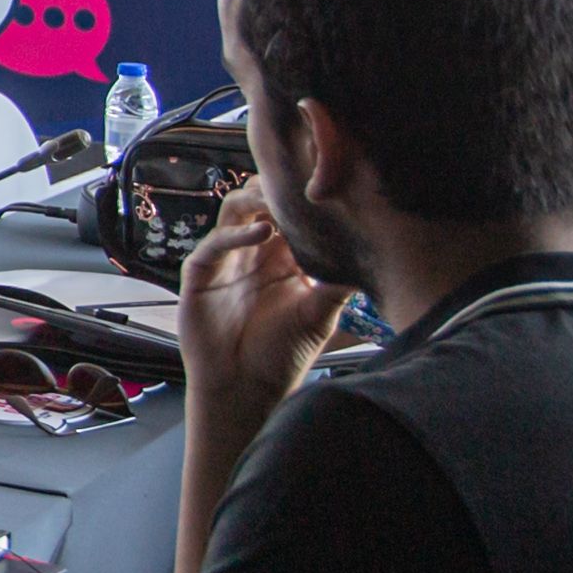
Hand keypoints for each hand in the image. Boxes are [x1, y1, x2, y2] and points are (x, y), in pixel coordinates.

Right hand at [173, 182, 346, 430]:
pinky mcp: (200, 275)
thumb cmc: (281, 355)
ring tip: (278, 201)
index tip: (326, 184)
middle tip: (301, 183)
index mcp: (283, 257)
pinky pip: (213, 244)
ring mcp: (226, 261)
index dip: (303, 197)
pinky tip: (260, 233)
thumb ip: (338, 284)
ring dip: (254, 200)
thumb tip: (371, 254)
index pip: (290, 212)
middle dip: (277, 188)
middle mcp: (253, 252)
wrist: (245, 389)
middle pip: (259, 201)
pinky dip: (235, 234)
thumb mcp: (320, 315)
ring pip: (234, 211)